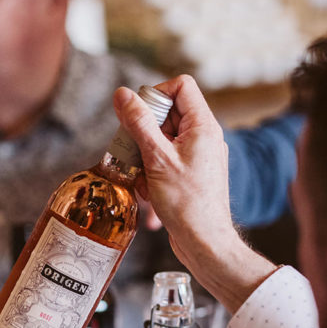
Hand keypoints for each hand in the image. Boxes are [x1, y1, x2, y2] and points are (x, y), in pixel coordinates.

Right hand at [113, 76, 275, 311]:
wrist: (204, 241)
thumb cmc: (187, 203)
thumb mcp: (156, 158)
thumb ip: (139, 122)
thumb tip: (123, 94)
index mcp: (203, 126)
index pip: (181, 85)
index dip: (156, 93)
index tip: (139, 115)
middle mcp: (204, 137)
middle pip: (168, 113)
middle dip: (144, 131)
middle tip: (132, 150)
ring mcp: (198, 155)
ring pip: (162, 139)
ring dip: (144, 156)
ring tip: (142, 177)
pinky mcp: (190, 173)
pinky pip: (164, 160)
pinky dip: (151, 172)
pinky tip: (149, 191)